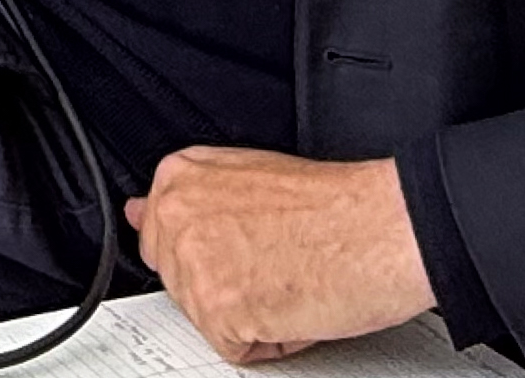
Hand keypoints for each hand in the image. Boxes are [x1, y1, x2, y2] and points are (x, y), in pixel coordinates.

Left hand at [125, 149, 433, 363]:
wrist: (387, 227)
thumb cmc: (338, 205)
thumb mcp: (246, 175)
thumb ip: (188, 199)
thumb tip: (138, 213)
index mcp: (179, 178)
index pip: (160, 238)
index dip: (213, 254)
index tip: (244, 248)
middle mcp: (176, 216)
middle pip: (181, 283)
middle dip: (228, 285)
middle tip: (277, 260)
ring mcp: (194, 264)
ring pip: (207, 317)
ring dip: (252, 311)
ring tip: (292, 274)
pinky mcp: (220, 311)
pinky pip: (236, 348)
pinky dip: (273, 340)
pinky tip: (298, 302)